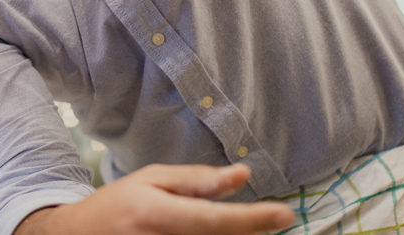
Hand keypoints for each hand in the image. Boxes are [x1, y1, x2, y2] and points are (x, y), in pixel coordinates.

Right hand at [16, 164, 293, 234]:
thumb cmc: (119, 205)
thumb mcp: (153, 179)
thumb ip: (198, 180)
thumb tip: (243, 174)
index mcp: (157, 213)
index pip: (214, 219)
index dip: (253, 219)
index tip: (285, 214)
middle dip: (248, 232)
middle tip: (264, 220)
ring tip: (225, 222)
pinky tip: (209, 231)